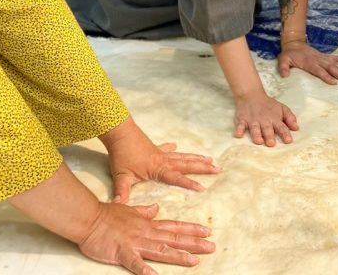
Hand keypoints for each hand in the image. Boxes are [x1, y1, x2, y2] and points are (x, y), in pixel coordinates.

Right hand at [78, 202, 214, 274]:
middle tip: (211, 246)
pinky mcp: (122, 252)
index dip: (191, 229)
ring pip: (160, 250)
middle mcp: (145, 233)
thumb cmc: (107, 214)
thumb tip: (156, 208)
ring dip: (178, 256)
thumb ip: (144, 211)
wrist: (89, 217)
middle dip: (193, 243)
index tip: (207, 230)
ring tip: (194, 261)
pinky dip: (144, 269)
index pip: (173, 226)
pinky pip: (134, 262)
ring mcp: (135, 243)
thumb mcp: (129, 209)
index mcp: (147, 224)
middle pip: (173, 238)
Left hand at [103, 118, 219, 202]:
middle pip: (187, 165)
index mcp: (158, 168)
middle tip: (218, 169)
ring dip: (196, 158)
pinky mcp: (154, 148)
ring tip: (209, 159)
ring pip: (182, 156)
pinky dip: (172, 148)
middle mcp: (163, 160)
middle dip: (203, 168)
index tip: (203, 188)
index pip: (177, 178)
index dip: (189, 183)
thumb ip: (122, 191)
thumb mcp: (121, 175)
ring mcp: (160, 153)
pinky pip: (167, 149)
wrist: (119, 132)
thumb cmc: (121, 154)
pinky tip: (176, 145)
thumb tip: (118, 206)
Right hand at [234, 93, 298, 145]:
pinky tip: (238, 135)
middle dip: (269, 136)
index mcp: (274, 119)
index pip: (281, 127)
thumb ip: (290, 118)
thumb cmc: (268, 105)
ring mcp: (252, 120)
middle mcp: (264, 120)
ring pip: (254, 128)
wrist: (251, 94)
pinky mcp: (242, 119)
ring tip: (258, 141)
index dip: (285, 134)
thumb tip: (296, 128)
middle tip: (271, 144)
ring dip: (256, 135)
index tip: (288, 141)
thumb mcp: (282, 108)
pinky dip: (239, 130)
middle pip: (267, 129)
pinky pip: (240, 125)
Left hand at [278, 40, 337, 83]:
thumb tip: (285, 75)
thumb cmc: (288, 54)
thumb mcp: (282, 60)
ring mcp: (322, 57)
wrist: (293, 43)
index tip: (334, 82)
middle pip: (330, 67)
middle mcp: (318, 60)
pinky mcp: (325, 56)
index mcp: (308, 63)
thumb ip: (283, 67)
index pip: (319, 70)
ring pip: (335, 63)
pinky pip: (336, 58)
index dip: (326, 76)